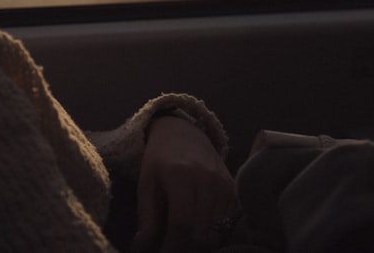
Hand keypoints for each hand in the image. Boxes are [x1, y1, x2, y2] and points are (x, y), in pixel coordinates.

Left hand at [131, 115, 236, 251]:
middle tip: (172, 250)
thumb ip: (146, 218)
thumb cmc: (159, 160)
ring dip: (200, 244)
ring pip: (217, 230)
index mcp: (180, 176)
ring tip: (184, 242)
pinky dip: (215, 233)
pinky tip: (200, 232)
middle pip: (201, 230)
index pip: (181, 222)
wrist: (183, 132)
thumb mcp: (146, 184)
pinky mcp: (233, 187)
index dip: (172, 247)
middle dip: (185, 248)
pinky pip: (228, 222)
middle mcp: (206, 179)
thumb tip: (140, 248)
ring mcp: (223, 183)